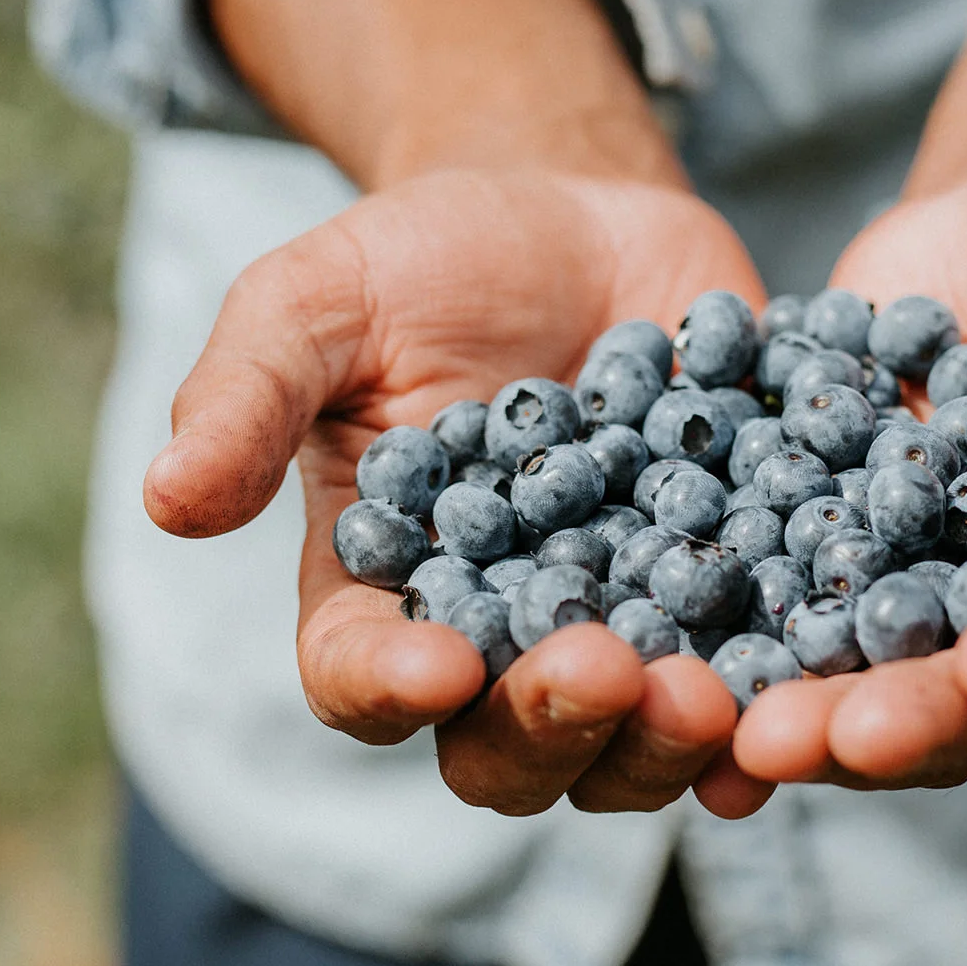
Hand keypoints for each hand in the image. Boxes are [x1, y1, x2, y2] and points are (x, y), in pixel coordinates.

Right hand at [144, 168, 776, 818]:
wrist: (578, 217)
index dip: (388, 684)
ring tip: (710, 690)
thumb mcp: (318, 298)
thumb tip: (163, 497)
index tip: (431, 663)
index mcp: (380, 591)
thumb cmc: (422, 262)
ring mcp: (621, 630)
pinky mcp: (729, 598)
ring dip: (668, 738)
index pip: (360, 673)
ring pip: (632, 744)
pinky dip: (775, 702)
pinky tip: (804, 696)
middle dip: (553, 728)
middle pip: (508, 748)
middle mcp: (497, 642)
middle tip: (602, 671)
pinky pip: (753, 680)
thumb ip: (246, 392)